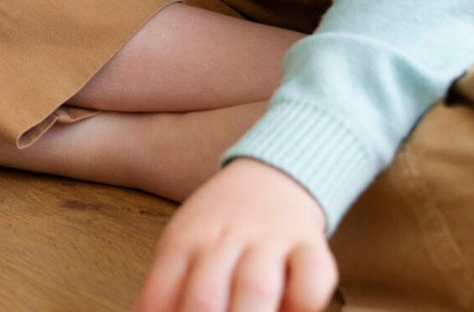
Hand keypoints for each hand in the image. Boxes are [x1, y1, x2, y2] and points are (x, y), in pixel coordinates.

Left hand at [134, 159, 337, 311]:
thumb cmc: (220, 224)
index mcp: (183, 242)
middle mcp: (222, 240)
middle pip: (204, 295)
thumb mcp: (182, 244)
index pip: (161, 294)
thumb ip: (164, 289)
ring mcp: (268, 241)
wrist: (271, 175)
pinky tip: (293, 311)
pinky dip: (303, 302)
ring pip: (255, 287)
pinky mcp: (310, 245)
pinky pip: (312, 276)